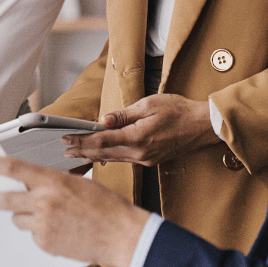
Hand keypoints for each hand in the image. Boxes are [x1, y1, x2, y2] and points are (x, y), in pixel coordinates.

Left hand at [0, 156, 149, 266]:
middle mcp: (44, 201)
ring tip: (45, 217)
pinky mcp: (46, 244)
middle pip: (6, 198)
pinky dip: (41, 233)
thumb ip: (52, 185)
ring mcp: (43, 225)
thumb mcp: (78, 184)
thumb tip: (34, 187)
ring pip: (19, 220)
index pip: (15, 168)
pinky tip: (60, 231)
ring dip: (24, 217)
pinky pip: (34, 236)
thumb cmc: (106, 207)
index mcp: (53, 181)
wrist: (120, 234)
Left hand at [62, 94, 217, 166]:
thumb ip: (125, 114)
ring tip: (76, 153)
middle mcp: (140, 154)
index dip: (81, 140)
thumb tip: (104, 120)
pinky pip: (123, 160)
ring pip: (112, 159)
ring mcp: (145, 160)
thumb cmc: (179, 111)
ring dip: (92, 155)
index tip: (66, 137)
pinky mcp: (150, 161)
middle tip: (64, 148)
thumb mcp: (150, 104)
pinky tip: (100, 155)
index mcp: (138, 138)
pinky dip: (108, 157)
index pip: (101, 141)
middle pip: (103, 153)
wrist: (203, 126)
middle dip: (82, 150)